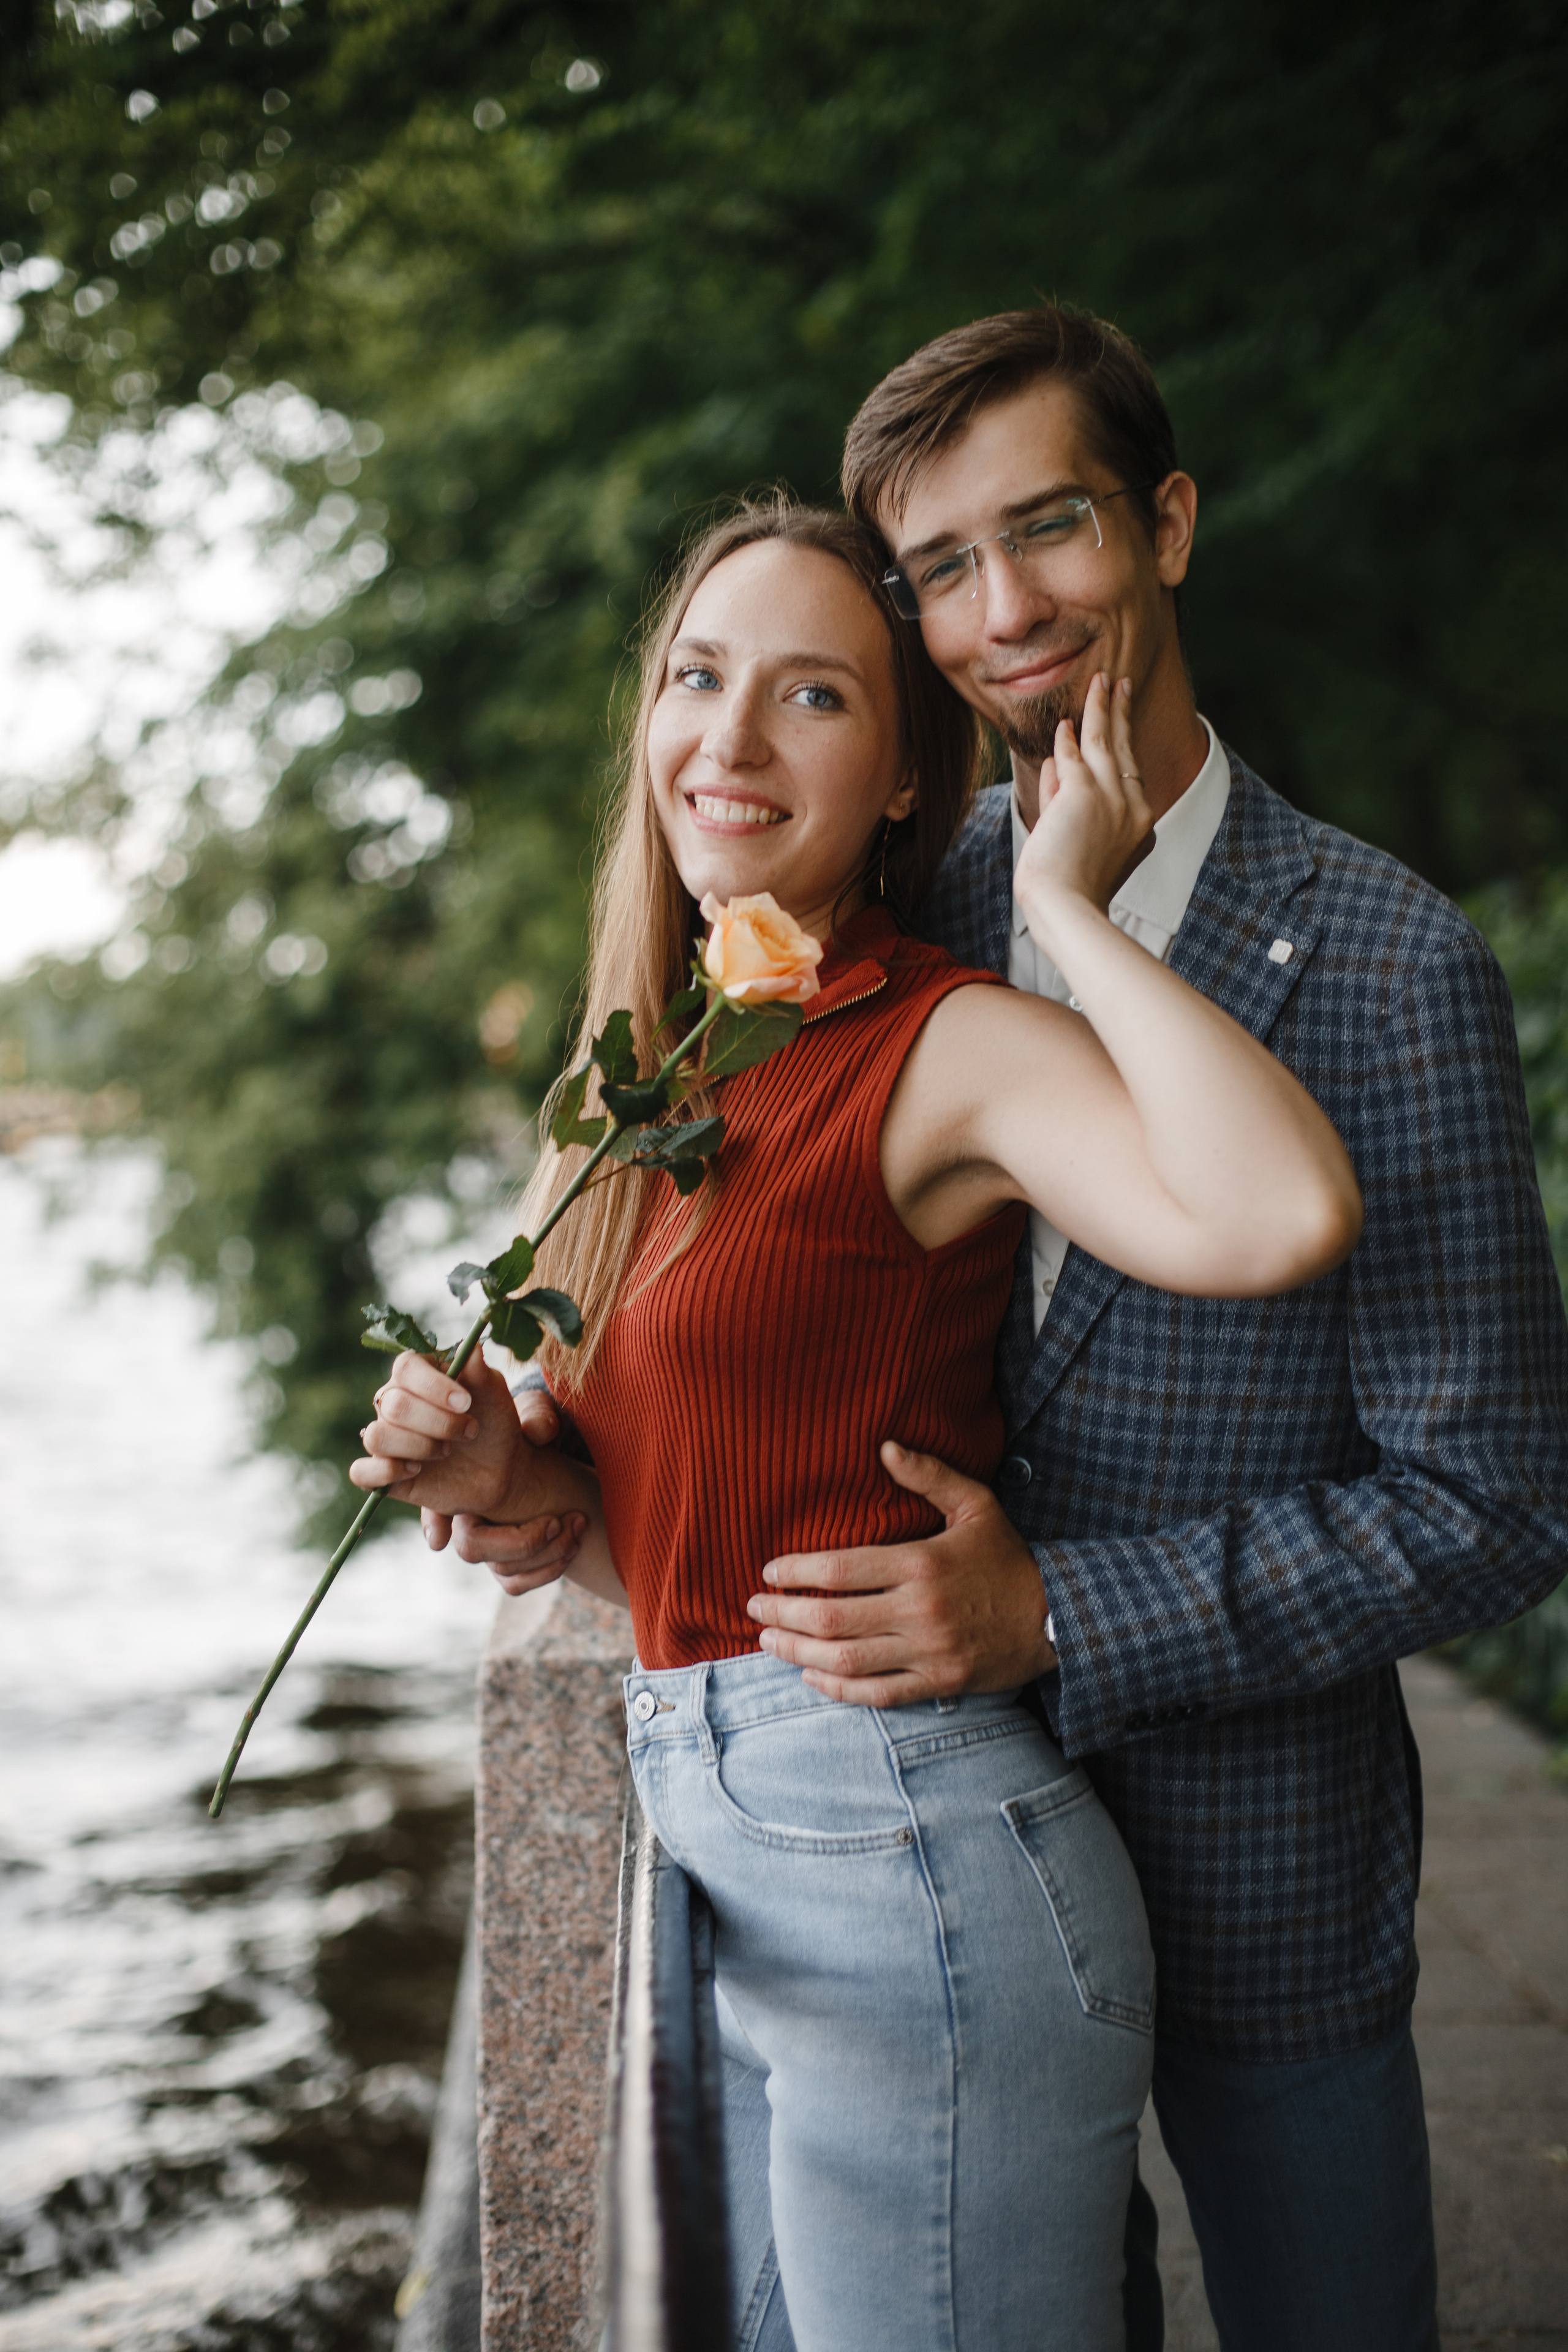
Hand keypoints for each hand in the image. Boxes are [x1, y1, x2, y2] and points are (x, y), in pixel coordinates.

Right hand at [349, 1347, 572, 1524]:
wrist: (498, 1468)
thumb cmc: (493, 1423)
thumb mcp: (494, 1396)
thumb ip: (480, 1372)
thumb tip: (472, 1345)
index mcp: (417, 1375)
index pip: (405, 1367)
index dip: (433, 1386)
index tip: (466, 1403)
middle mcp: (393, 1402)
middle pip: (394, 1405)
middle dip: (439, 1423)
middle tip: (470, 1431)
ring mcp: (386, 1436)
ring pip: (377, 1437)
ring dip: (419, 1447)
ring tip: (447, 1451)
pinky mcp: (382, 1471)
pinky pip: (361, 1472)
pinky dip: (386, 1472)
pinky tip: (416, 1471)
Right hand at [417, 1384, 586, 1584]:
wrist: (558, 1461)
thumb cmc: (534, 1429)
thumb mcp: (537, 1412)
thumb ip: (536, 1415)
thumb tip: (538, 1432)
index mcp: (462, 1480)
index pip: (435, 1504)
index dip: (436, 1522)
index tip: (440, 1540)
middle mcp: (468, 1518)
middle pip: (471, 1548)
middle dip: (519, 1540)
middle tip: (556, 1521)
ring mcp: (488, 1545)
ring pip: (503, 1571)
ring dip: (546, 1553)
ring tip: (576, 1524)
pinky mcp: (508, 1566)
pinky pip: (517, 1585)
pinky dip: (549, 1570)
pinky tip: (573, 1544)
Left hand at [744, 1442, 1056, 1705]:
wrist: (1058, 1617)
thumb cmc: (1009, 1559)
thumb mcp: (977, 1505)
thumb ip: (930, 1476)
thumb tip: (885, 1446)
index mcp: (922, 1563)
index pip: (841, 1568)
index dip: (797, 1571)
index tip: (769, 1573)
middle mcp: (919, 1610)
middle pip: (834, 1617)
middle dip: (785, 1614)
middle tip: (754, 1610)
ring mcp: (928, 1652)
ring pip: (847, 1660)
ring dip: (799, 1652)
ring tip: (768, 1642)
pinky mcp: (939, 1683)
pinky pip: (878, 1693)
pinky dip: (839, 1689)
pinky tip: (812, 1676)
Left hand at [1015, 672, 1151, 929]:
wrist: (1066, 908)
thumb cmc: (1066, 888)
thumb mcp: (1072, 840)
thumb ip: (1066, 801)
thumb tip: (1055, 764)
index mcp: (1141, 825)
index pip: (1129, 775)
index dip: (1122, 746)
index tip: (1120, 724)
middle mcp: (1134, 808)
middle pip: (1126, 750)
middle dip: (1121, 713)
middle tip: (1120, 685)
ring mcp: (1112, 799)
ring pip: (1105, 742)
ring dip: (1100, 708)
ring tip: (1100, 682)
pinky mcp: (1084, 793)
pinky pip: (1072, 755)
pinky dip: (1066, 739)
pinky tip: (1064, 723)